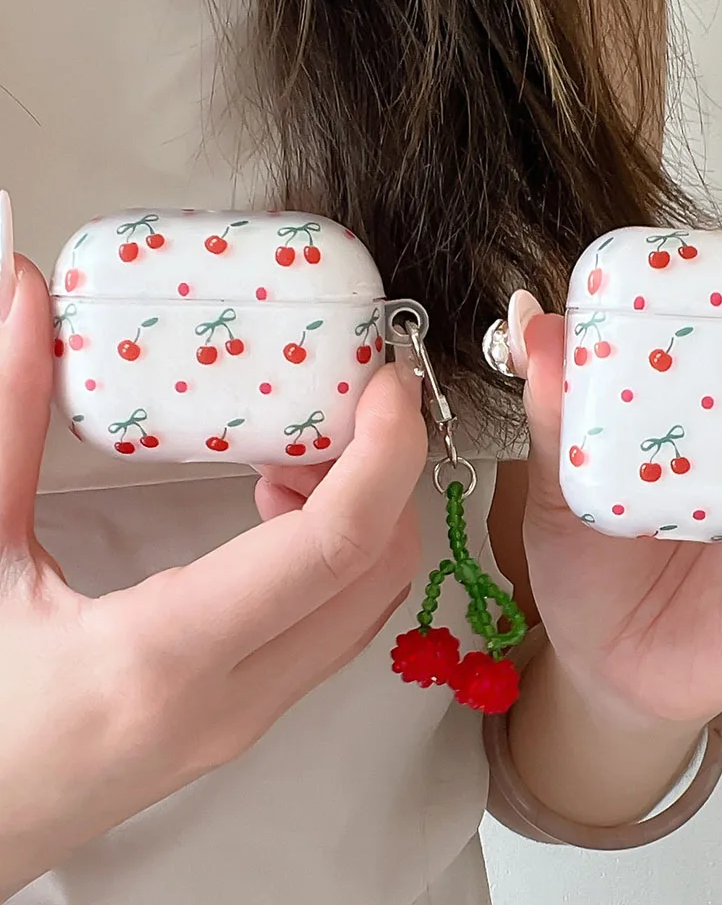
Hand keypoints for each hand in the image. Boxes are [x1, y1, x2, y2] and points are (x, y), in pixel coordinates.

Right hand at [0, 247, 426, 894]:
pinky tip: (273, 510)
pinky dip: (338, 555)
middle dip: (389, 473)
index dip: (385, 451)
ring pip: (368, 604)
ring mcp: (250, 718)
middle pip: (379, 570)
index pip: (335, 545)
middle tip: (347, 402)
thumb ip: (7, 421)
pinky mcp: (246, 717)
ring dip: (363, 514)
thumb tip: (22, 298)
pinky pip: (335, 626)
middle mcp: (234, 697)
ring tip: (295, 452)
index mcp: (165, 653)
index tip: (386, 382)